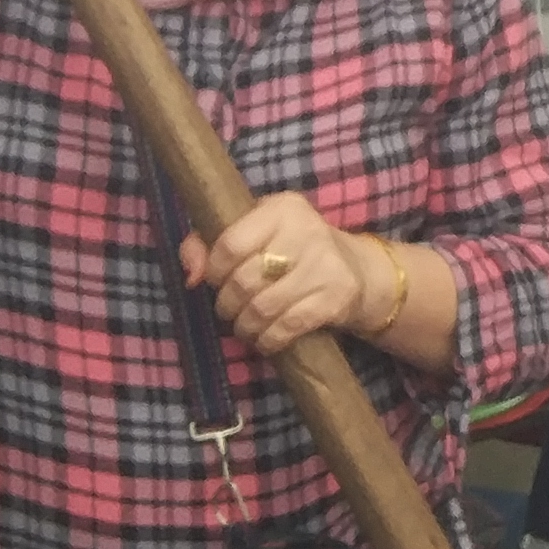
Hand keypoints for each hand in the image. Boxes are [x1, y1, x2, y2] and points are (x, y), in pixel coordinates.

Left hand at [185, 192, 383, 360]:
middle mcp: (306, 231)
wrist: (356, 270)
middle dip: (228, 304)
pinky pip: (287, 327)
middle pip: (244, 281)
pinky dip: (268, 340)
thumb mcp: (254, 231)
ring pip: (263, 308)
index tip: (217, 281)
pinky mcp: (335, 298)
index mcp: (282, 209)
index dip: (214, 271)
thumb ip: (208, 243)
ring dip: (246, 326)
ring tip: (245, 326)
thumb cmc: (291, 249)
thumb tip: (192, 275)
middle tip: (230, 309)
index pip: (229, 244)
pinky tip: (265, 339)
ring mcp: (324, 265)